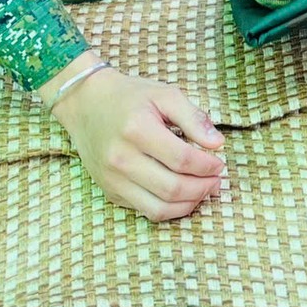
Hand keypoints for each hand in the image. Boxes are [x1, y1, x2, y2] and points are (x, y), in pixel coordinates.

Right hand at [46, 60, 226, 222]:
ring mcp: (113, 179)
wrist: (86, 103)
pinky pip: (145, 211)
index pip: (182, 159)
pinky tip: (183, 195)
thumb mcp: (165, 95)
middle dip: (203, 188)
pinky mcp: (110, 191)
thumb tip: (217, 144)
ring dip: (189, 204)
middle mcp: (121, 159)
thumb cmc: (130, 97)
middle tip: (217, 181)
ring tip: (204, 191)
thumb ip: (194, 118)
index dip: (207, 166)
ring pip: (159, 208)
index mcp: (137, 130)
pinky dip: (170, 208)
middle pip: (172, 188)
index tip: (220, 163)